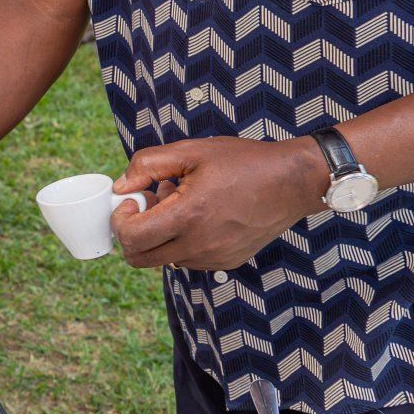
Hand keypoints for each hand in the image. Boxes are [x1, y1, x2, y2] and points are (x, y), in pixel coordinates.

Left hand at [110, 136, 329, 270]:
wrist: (292, 182)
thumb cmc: (243, 162)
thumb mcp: (191, 151)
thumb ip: (148, 165)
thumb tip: (121, 186)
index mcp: (188, 216)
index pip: (132, 238)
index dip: (120, 220)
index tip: (131, 201)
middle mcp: (199, 245)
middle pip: (140, 258)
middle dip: (133, 232)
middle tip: (149, 204)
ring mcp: (214, 258)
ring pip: (164, 258)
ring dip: (160, 235)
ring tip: (181, 202)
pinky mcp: (227, 262)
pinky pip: (189, 258)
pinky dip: (183, 240)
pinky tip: (200, 214)